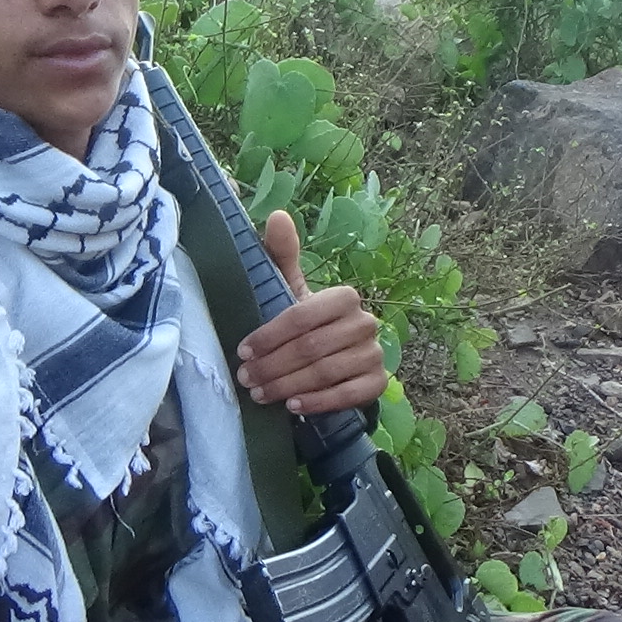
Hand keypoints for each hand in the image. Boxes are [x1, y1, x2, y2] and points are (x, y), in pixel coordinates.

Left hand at [236, 210, 386, 414]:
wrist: (337, 362)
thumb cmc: (307, 323)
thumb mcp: (291, 290)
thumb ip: (282, 255)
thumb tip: (277, 214)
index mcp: (345, 297)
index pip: (301, 317)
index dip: (269, 336)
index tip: (243, 351)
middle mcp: (366, 323)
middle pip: (310, 348)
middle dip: (272, 367)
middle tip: (246, 379)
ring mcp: (375, 354)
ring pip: (324, 373)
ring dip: (287, 386)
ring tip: (260, 394)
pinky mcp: (378, 382)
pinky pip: (347, 395)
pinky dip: (317, 402)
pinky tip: (293, 406)